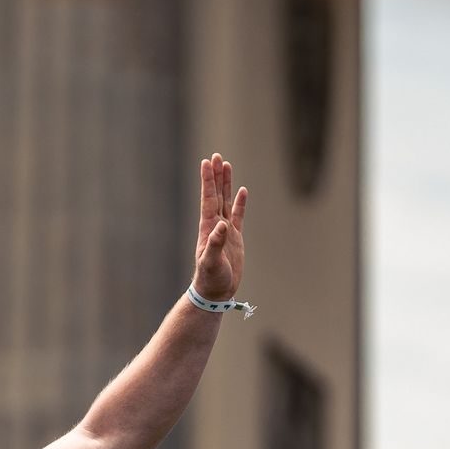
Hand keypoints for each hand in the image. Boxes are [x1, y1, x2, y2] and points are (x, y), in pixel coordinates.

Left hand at [191, 153, 247, 300]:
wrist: (215, 292)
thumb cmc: (210, 279)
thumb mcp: (211, 262)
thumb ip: (216, 243)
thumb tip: (223, 225)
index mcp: (208, 227)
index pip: (208, 198)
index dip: (208, 180)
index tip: (207, 162)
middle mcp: (215, 225)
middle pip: (216, 194)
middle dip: (216, 175)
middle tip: (216, 156)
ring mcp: (225, 230)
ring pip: (226, 201)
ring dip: (226, 184)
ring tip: (226, 165)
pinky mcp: (235, 238)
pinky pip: (238, 215)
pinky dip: (240, 203)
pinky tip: (242, 191)